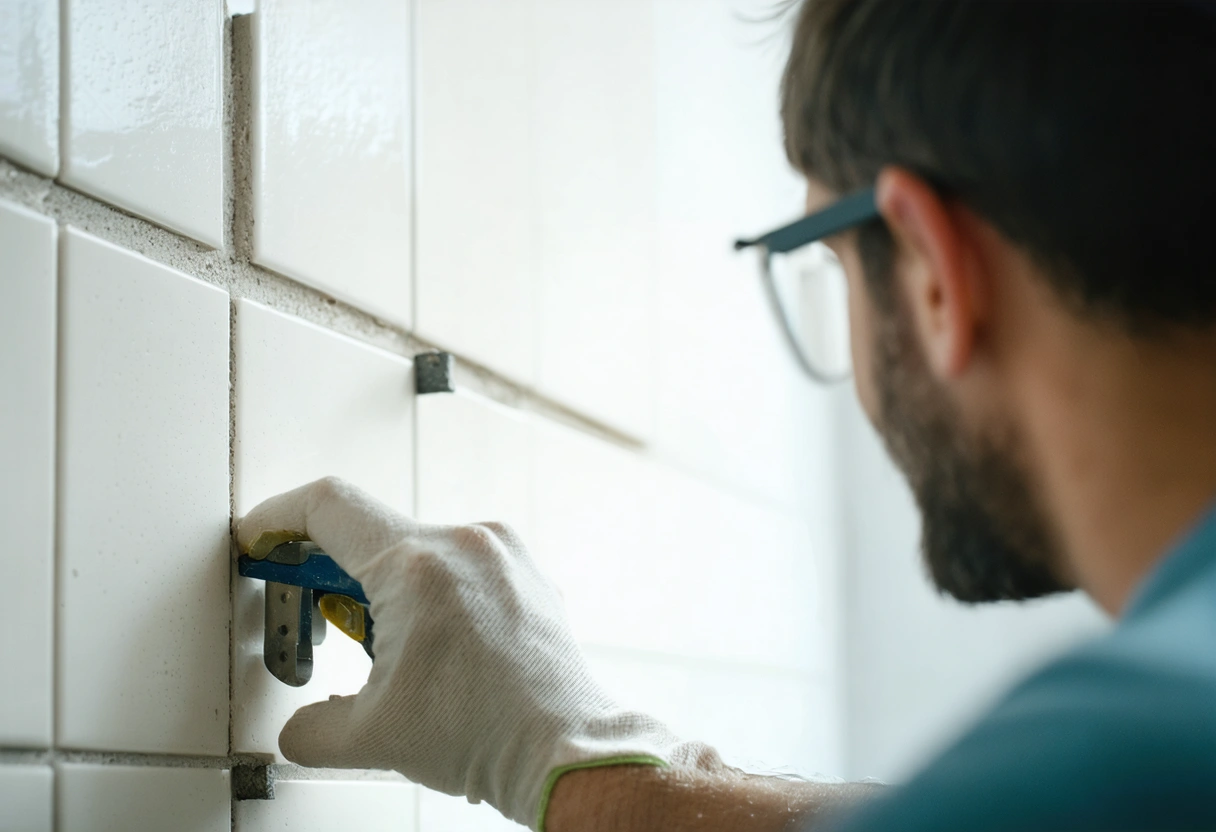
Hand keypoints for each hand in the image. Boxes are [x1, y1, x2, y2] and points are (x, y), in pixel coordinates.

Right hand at [237, 477, 717, 829]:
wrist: (564, 747)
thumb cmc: (488, 734)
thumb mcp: (371, 736)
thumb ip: (310, 725)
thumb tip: (302, 726)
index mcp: (417, 566)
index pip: (326, 507)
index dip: (276, 517)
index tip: (259, 537)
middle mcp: (464, 542)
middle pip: (370, 532)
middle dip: (330, 575)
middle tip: (317, 623)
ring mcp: (502, 553)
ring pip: (416, 549)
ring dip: (384, 589)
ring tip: (388, 652)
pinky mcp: (524, 571)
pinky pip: (459, 562)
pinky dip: (429, 592)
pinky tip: (432, 646)